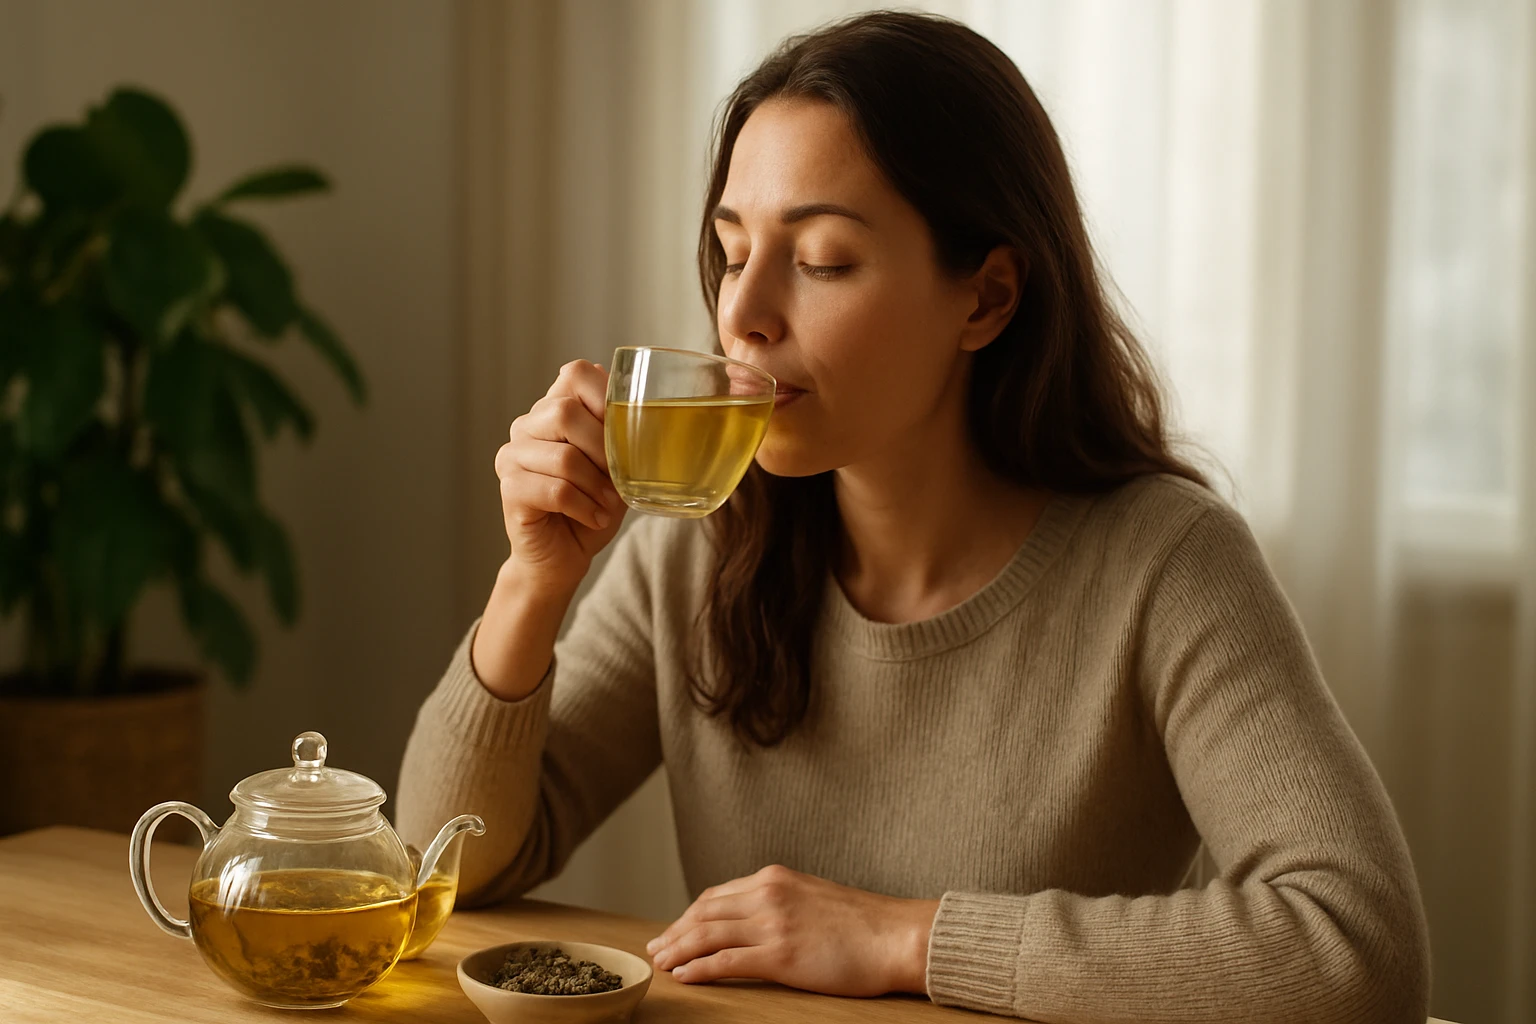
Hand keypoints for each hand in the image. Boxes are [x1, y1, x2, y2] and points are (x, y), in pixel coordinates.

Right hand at [495, 359, 628, 593]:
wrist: (563, 556)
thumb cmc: (592, 506)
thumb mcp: (616, 468)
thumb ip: (622, 438)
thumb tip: (647, 416)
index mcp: (554, 409)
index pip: (575, 373)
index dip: (605, 395)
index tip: (625, 429)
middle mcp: (527, 425)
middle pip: (565, 412)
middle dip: (603, 448)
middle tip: (618, 478)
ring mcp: (513, 455)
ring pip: (564, 457)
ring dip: (596, 485)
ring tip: (607, 504)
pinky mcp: (510, 488)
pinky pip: (555, 490)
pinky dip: (583, 507)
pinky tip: (594, 517)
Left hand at [644, 864, 939, 997]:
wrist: (897, 935)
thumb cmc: (865, 924)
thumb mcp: (814, 898)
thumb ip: (783, 903)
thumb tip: (759, 921)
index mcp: (775, 878)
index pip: (717, 895)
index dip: (690, 915)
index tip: (675, 930)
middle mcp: (767, 894)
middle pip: (704, 912)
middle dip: (674, 931)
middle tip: (656, 948)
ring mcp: (772, 923)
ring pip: (707, 934)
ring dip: (677, 949)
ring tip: (661, 964)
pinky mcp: (780, 954)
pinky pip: (725, 961)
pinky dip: (698, 968)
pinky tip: (684, 976)